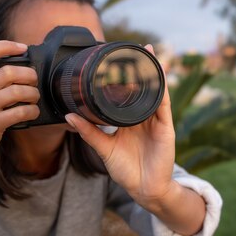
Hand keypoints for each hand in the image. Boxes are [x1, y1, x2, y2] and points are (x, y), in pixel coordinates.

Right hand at [0, 41, 39, 163]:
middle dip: (29, 75)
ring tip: (34, 98)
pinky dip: (32, 111)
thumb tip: (25, 67)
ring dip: (33, 94)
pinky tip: (32, 112)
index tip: (23, 48)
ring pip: (16, 92)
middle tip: (34, 82)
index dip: (4, 46)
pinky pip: (19, 112)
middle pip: (8, 72)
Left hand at [65, 45, 175, 208]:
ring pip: (155, 92)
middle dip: (142, 68)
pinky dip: (162, 89)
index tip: (116, 59)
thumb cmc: (127, 170)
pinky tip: (159, 75)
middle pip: (143, 88)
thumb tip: (69, 116)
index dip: (124, 77)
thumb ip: (89, 132)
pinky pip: (163, 105)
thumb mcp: (104, 148)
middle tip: (137, 47)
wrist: (144, 189)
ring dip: (154, 72)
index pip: (127, 94)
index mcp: (129, 120)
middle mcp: (144, 117)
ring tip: (150, 53)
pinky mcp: (165, 128)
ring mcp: (156, 121)